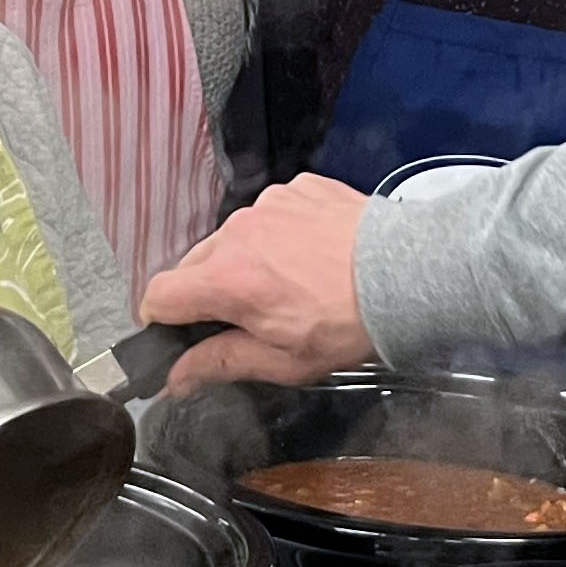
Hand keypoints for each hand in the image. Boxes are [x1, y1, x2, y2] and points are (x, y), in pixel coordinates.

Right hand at [143, 176, 375, 389]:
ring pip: (232, 238)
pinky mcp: (297, 188)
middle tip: (249, 316)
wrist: (406, 274)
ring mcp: (268, 204)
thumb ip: (220, 363)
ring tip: (290, 283)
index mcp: (226, 280)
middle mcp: (237, 232)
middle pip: (194, 265)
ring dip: (245, 260)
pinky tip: (311, 254)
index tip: (176, 333)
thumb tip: (175, 378)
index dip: (160, 320)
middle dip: (210, 293)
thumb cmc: (348, 323)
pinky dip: (279, 234)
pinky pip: (269, 214)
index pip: (158, 294)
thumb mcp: (283, 360)